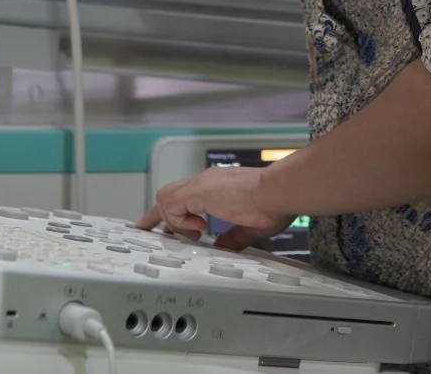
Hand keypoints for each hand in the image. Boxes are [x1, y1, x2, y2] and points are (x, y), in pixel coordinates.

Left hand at [136, 168, 291, 243]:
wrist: (278, 192)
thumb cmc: (273, 204)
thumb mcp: (248, 227)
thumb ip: (233, 237)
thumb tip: (222, 247)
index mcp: (218, 187)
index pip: (185, 195)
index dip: (172, 211)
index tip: (164, 224)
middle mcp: (206, 182)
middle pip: (168, 194)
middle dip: (159, 215)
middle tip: (152, 230)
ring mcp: (201, 184)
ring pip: (166, 198)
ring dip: (174, 220)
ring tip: (195, 232)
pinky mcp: (199, 191)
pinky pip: (171, 205)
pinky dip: (179, 221)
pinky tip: (199, 227)